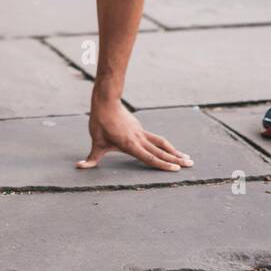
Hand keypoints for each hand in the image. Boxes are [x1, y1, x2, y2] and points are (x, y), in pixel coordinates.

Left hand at [77, 98, 192, 171]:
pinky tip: (170, 150)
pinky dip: (165, 145)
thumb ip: (92, 158)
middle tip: (191, 164)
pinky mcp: (140, 128)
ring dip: (174, 151)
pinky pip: (156, 138)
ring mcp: (141, 132)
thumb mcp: (95, 142)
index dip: (162, 165)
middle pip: (161, 151)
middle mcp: (139, 138)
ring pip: (162, 143)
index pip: (149, 157)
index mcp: (130, 144)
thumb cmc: (100, 122)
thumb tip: (79, 167)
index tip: (176, 169)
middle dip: (176, 159)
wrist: (106, 101)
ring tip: (187, 157)